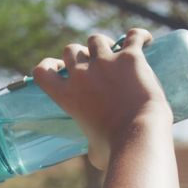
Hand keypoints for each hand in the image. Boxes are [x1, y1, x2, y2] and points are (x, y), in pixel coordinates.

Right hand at [33, 28, 170, 169]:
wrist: (138, 137)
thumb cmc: (114, 150)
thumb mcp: (92, 150)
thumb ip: (90, 144)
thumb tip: (95, 152)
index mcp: (67, 96)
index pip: (42, 71)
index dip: (49, 65)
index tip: (59, 68)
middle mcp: (81, 75)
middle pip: (71, 49)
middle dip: (81, 54)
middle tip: (95, 65)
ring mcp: (105, 63)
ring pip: (97, 39)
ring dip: (104, 45)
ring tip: (118, 54)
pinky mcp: (130, 58)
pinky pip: (133, 36)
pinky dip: (139, 36)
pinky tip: (145, 41)